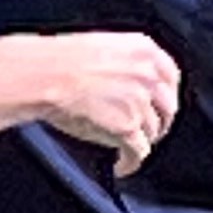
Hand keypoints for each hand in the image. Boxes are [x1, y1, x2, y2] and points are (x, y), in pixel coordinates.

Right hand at [36, 34, 181, 177]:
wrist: (42, 76)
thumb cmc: (58, 62)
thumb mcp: (103, 47)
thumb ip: (127, 63)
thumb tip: (131, 85)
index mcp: (144, 50)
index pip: (170, 77)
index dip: (165, 96)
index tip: (160, 106)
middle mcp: (148, 75)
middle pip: (167, 108)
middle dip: (158, 123)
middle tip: (146, 132)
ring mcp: (140, 102)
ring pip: (152, 132)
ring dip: (140, 143)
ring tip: (128, 151)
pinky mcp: (128, 128)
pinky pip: (139, 152)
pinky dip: (131, 162)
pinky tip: (122, 166)